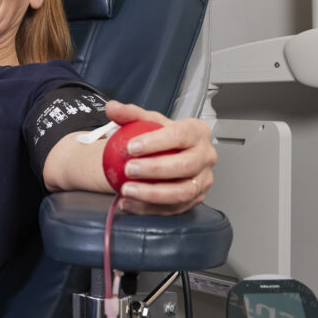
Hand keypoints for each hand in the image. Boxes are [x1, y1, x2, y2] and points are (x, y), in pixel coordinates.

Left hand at [104, 100, 216, 215]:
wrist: (165, 153)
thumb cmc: (160, 136)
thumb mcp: (146, 121)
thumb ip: (129, 114)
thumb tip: (112, 108)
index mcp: (197, 132)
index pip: (180, 135)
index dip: (156, 142)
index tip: (131, 147)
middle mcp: (206, 156)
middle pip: (185, 166)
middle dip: (155, 170)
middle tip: (128, 169)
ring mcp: (203, 180)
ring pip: (181, 192)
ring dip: (152, 194)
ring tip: (127, 190)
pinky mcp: (194, 200)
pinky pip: (172, 209)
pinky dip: (148, 208)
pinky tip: (128, 204)